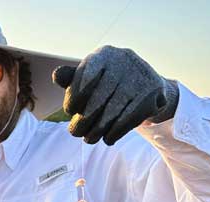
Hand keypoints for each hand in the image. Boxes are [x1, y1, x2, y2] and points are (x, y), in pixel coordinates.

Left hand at [52, 45, 178, 144]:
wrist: (146, 86)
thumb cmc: (107, 83)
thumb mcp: (88, 78)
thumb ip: (71, 78)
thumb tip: (57, 75)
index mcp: (104, 55)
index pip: (84, 77)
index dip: (73, 97)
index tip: (70, 111)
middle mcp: (124, 60)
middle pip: (97, 98)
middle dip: (83, 120)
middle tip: (75, 132)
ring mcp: (140, 76)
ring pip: (112, 112)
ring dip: (97, 130)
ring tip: (89, 138)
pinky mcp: (152, 94)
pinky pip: (128, 119)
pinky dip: (115, 132)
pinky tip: (108, 138)